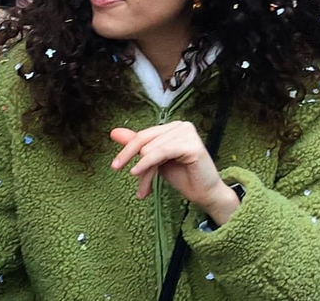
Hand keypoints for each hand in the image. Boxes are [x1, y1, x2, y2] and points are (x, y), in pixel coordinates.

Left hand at [110, 121, 239, 224]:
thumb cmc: (183, 176)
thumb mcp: (155, 161)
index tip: (115, 166)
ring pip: (150, 149)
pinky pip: (161, 153)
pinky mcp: (192, 145)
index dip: (127, 151)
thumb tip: (115, 132)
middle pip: (144, 141)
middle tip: (132, 182)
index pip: (143, 135)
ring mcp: (188, 133)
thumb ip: (138, 146)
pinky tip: (138, 173)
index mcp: (173, 127)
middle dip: (136, 164)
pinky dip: (147, 164)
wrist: (204, 193)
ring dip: (144, 172)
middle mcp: (181, 126)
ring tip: (145, 189)